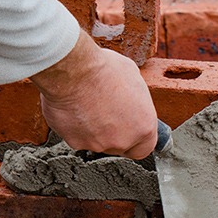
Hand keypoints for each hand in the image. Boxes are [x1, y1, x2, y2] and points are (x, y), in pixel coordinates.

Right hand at [31, 31, 157, 158]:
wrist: (74, 71)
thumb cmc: (105, 69)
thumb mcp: (134, 78)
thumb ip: (136, 100)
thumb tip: (131, 100)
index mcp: (143, 127)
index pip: (144, 148)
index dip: (136, 140)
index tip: (129, 130)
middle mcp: (123, 141)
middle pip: (119, 145)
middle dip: (113, 132)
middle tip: (105, 112)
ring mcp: (99, 144)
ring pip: (97, 142)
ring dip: (94, 129)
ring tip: (88, 106)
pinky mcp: (76, 143)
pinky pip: (77, 138)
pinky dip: (75, 127)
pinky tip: (74, 109)